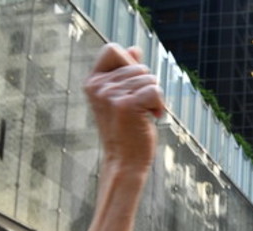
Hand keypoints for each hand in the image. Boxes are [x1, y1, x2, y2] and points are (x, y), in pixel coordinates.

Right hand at [84, 44, 163, 171]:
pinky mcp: (126, 105)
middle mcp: (98, 86)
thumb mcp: (123, 98)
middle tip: (140, 108)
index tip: (132, 88)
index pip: (113, 49)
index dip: (130, 64)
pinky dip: (160, 105)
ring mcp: (110, 94)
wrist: (125, 161)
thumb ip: (127, 72)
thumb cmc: (127, 130)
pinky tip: (151, 118)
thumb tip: (135, 48)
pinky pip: (155, 90)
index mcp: (93, 81)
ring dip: (155, 98)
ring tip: (143, 116)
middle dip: (148, 86)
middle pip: (138, 65)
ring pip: (150, 78)